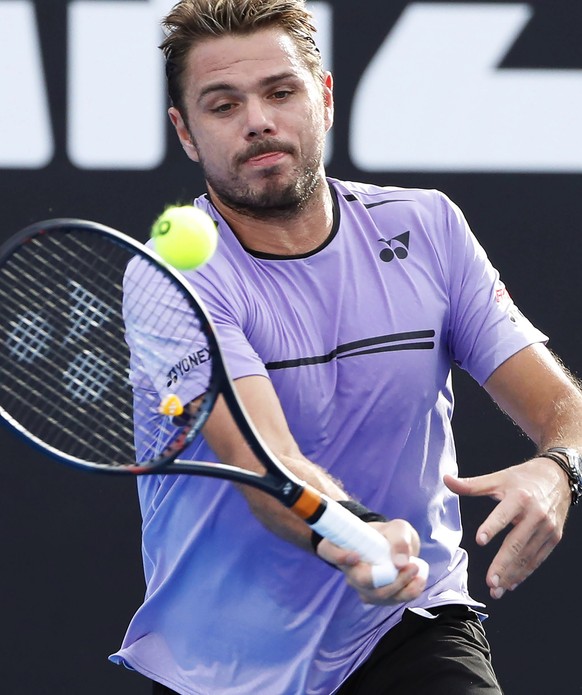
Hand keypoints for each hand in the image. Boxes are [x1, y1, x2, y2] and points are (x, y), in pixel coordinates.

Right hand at [316, 519, 426, 603]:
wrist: (396, 546)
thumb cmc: (390, 534)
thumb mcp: (397, 528)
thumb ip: (399, 539)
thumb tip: (400, 563)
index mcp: (342, 545)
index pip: (328, 551)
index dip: (338, 556)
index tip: (355, 555)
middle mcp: (348, 569)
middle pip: (360, 581)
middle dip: (388, 577)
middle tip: (410, 565)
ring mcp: (361, 586)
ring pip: (378, 595)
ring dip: (402, 586)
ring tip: (418, 570)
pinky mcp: (376, 597)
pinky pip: (390, 601)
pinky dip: (408, 593)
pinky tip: (418, 581)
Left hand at [444, 457, 570, 598]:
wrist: (557, 477)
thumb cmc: (523, 478)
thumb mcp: (498, 478)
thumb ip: (472, 484)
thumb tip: (446, 480)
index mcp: (519, 498)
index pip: (503, 515)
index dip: (491, 527)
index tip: (479, 540)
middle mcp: (536, 514)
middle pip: (516, 543)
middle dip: (502, 565)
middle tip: (490, 581)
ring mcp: (547, 528)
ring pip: (527, 556)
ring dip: (512, 575)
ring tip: (496, 589)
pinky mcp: (554, 537)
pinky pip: (538, 558)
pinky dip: (525, 572)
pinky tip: (512, 583)